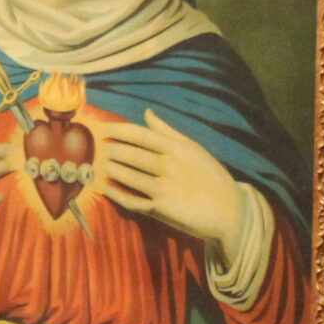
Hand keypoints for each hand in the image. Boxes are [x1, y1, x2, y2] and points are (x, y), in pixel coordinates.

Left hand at [100, 111, 244, 251]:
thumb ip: (167, 131)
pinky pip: (132, 200)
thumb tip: (147, 112)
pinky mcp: (161, 209)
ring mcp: (164, 188)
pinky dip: (116, 194)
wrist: (229, 211)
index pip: (140, 135)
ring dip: (109, 169)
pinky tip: (105, 188)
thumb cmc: (211, 176)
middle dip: (109, 149)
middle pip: (130, 154)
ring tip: (96, 164)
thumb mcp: (194, 149)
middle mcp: (169, 166)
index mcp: (177, 148)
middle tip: (93, 147)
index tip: (102, 128)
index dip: (117, 130)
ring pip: (127, 176)